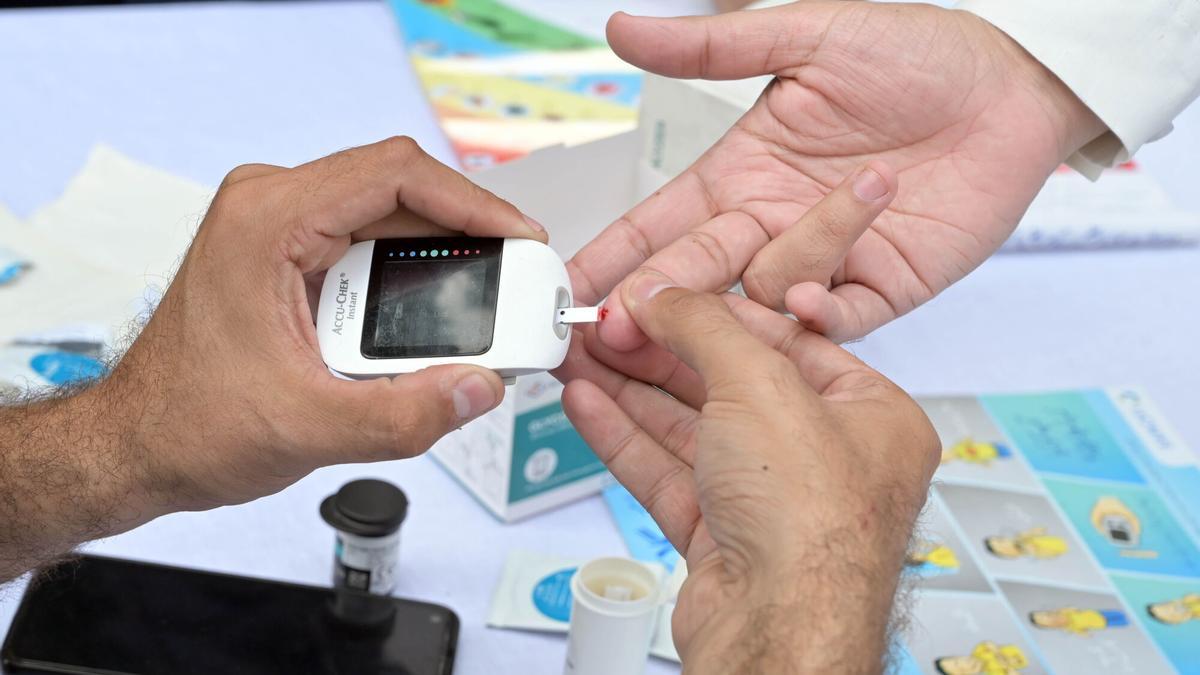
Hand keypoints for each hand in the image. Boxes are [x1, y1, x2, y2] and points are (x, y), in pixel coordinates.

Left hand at [100, 137, 544, 510]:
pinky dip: (412, 274)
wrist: (138, 444)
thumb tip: (478, 388)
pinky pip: (369, 243)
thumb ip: (404, 415)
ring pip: (389, 217)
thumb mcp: (308, 429)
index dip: (472, 202)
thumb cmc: (187, 421)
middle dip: (468, 232)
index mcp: (266, 220)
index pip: (395, 175)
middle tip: (516, 275)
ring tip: (486, 299)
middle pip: (400, 191)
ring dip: (442, 256)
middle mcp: (270, 206)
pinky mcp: (288, 253)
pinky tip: (436, 314)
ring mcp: (278, 226)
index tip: (519, 237)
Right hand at [562, 279, 938, 671]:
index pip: (782, 340)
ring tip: (581, 356)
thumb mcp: (761, 386)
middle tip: (606, 325)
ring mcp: (772, 500)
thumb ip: (705, 328)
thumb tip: (664, 296)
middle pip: (727, 383)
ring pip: (689, 429)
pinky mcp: (724, 537)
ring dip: (630, 390)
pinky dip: (625, 437)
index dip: (711, 313)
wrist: (779, 630)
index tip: (657, 296)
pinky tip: (589, 403)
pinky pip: (668, 472)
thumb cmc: (813, 527)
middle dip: (658, 352)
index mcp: (869, 414)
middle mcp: (825, 457)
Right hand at [569, 3, 1104, 346]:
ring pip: (764, 297)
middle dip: (654, 303)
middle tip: (615, 328)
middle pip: (698, 277)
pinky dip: (819, 316)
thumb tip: (623, 27)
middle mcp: (774, 224)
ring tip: (748, 287)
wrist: (1014, 81)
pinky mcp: (881, 288)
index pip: (662, 225)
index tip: (572, 286)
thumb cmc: (917, 53)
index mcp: (743, 173)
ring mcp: (826, 261)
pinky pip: (837, 319)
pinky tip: (808, 297)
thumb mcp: (806, 37)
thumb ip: (713, 47)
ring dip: (752, 292)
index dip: (616, 255)